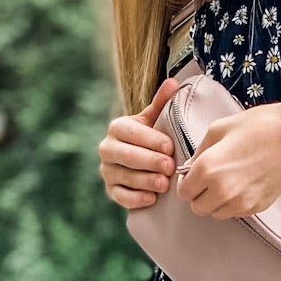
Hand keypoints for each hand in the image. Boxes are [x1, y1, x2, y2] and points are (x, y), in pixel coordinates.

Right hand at [98, 78, 178, 209]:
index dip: (151, 141)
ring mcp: (106, 171)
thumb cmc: (149, 138)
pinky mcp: (110, 190)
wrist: (137, 161)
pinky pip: (120, 196)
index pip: (133, 133)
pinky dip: (136, 198)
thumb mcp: (154, 120)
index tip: (170, 147)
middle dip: (150, 162)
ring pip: (125, 177)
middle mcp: (107, 148)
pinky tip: (151, 198)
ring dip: (145, 181)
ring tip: (164, 184)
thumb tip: (173, 82)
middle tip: (170, 168)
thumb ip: (162, 103)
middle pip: (127, 156)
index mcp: (117, 128)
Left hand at [175, 101, 280, 221]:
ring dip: (216, 201)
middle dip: (199, 195)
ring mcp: (241, 202)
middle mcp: (222, 191)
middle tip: (210, 179)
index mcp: (207, 169)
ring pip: (216, 214)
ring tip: (229, 181)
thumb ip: (199, 151)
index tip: (193, 175)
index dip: (186, 182)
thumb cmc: (260, 126)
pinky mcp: (258, 207)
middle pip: (197, 208)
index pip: (183, 192)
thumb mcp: (220, 128)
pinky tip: (244, 184)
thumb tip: (190, 167)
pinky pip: (236, 213)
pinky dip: (235, 203)